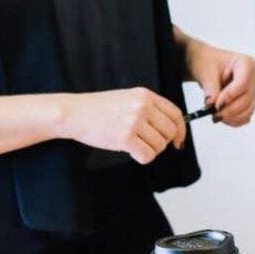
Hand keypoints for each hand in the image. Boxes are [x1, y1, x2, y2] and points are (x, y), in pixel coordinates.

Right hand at [59, 87, 185, 164]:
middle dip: (161, 142)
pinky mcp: (126, 138)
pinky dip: (141, 158)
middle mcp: (142, 106)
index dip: (180, 130)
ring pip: (159, 146)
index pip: (176, 114)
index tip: (177, 140)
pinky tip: (130, 151)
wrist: (74, 113)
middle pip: (170, 132)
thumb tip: (171, 128)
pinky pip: (147, 156)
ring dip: (149, 150)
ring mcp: (134, 121)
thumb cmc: (98, 108)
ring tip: (133, 144)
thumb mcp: (128, 98)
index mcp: (145, 95)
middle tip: (147, 143)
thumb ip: (149, 109)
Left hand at [184, 39, 254, 127]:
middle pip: (246, 99)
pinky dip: (234, 120)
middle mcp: (253, 77)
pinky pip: (246, 116)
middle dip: (229, 109)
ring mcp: (253, 91)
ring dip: (231, 117)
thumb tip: (211, 104)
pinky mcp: (249, 102)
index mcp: (246, 63)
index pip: (242, 84)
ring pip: (248, 110)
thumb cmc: (208, 63)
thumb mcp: (205, 72)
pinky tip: (222, 117)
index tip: (216, 105)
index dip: (229, 97)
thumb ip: (210, 88)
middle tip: (213, 114)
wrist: (206, 67)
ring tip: (215, 115)